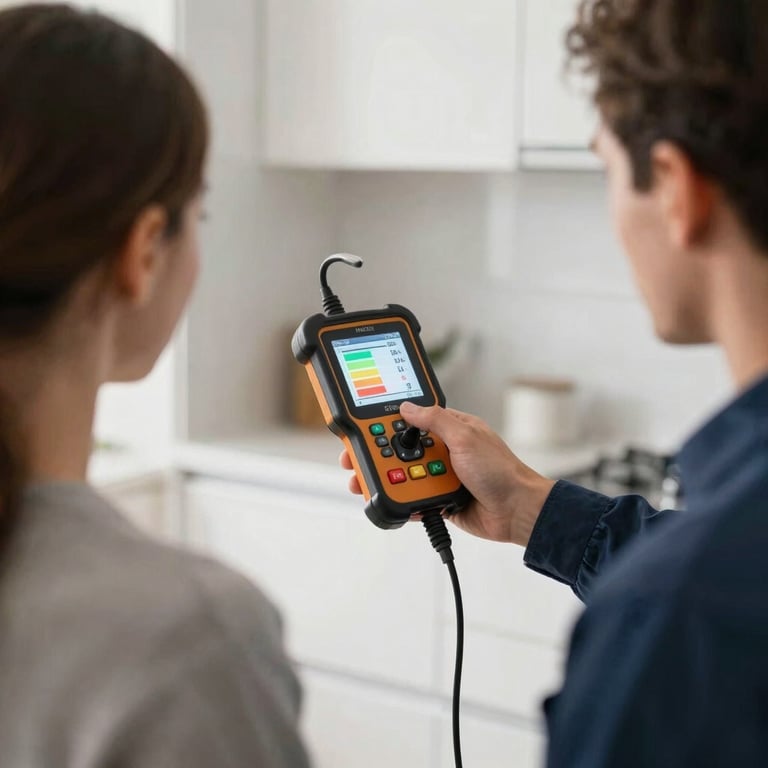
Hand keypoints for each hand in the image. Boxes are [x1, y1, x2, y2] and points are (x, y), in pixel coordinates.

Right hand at [339, 401, 555, 546]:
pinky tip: (391, 501)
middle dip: (377, 456)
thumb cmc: (501, 471)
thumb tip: (407, 406)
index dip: (386, 424)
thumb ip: (435, 420)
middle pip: (400, 450)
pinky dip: (403, 501)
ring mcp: (440, 476)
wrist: (517, 512)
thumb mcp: (466, 437)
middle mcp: (443, 451)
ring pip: (404, 475)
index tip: (363, 429)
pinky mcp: (440, 500)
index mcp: (450, 429)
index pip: (411, 421)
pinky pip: (414, 499)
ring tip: (366, 484)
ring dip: (388, 480)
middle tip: (353, 461)